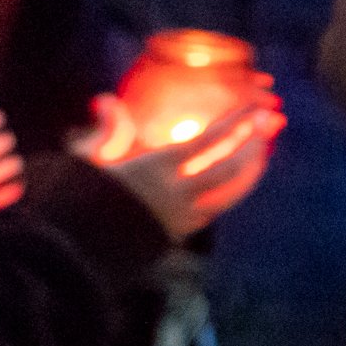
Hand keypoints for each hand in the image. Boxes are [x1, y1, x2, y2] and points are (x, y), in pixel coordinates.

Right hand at [79, 88, 284, 240]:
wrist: (75, 246)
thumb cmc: (76, 196)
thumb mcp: (86, 158)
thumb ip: (107, 129)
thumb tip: (107, 99)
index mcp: (156, 168)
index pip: (207, 141)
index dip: (234, 122)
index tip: (252, 106)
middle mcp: (178, 192)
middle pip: (229, 167)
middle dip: (253, 142)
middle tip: (271, 121)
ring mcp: (183, 216)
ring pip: (231, 192)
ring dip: (251, 170)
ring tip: (262, 152)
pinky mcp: (180, 233)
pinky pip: (216, 209)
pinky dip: (232, 191)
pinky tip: (234, 183)